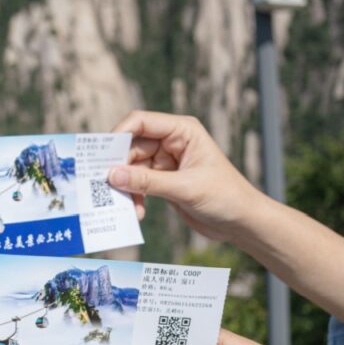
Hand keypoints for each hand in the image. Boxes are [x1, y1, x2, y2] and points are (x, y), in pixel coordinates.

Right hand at [108, 111, 268, 242]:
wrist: (242, 222)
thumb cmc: (225, 197)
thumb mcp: (185, 188)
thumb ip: (148, 181)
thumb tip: (112, 175)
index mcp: (182, 130)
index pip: (140, 122)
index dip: (118, 135)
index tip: (101, 156)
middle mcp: (172, 141)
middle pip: (131, 147)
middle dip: (119, 167)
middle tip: (106, 187)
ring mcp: (166, 161)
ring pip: (132, 167)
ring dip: (126, 187)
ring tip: (127, 207)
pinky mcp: (163, 180)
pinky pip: (138, 183)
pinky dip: (134, 196)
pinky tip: (137, 212)